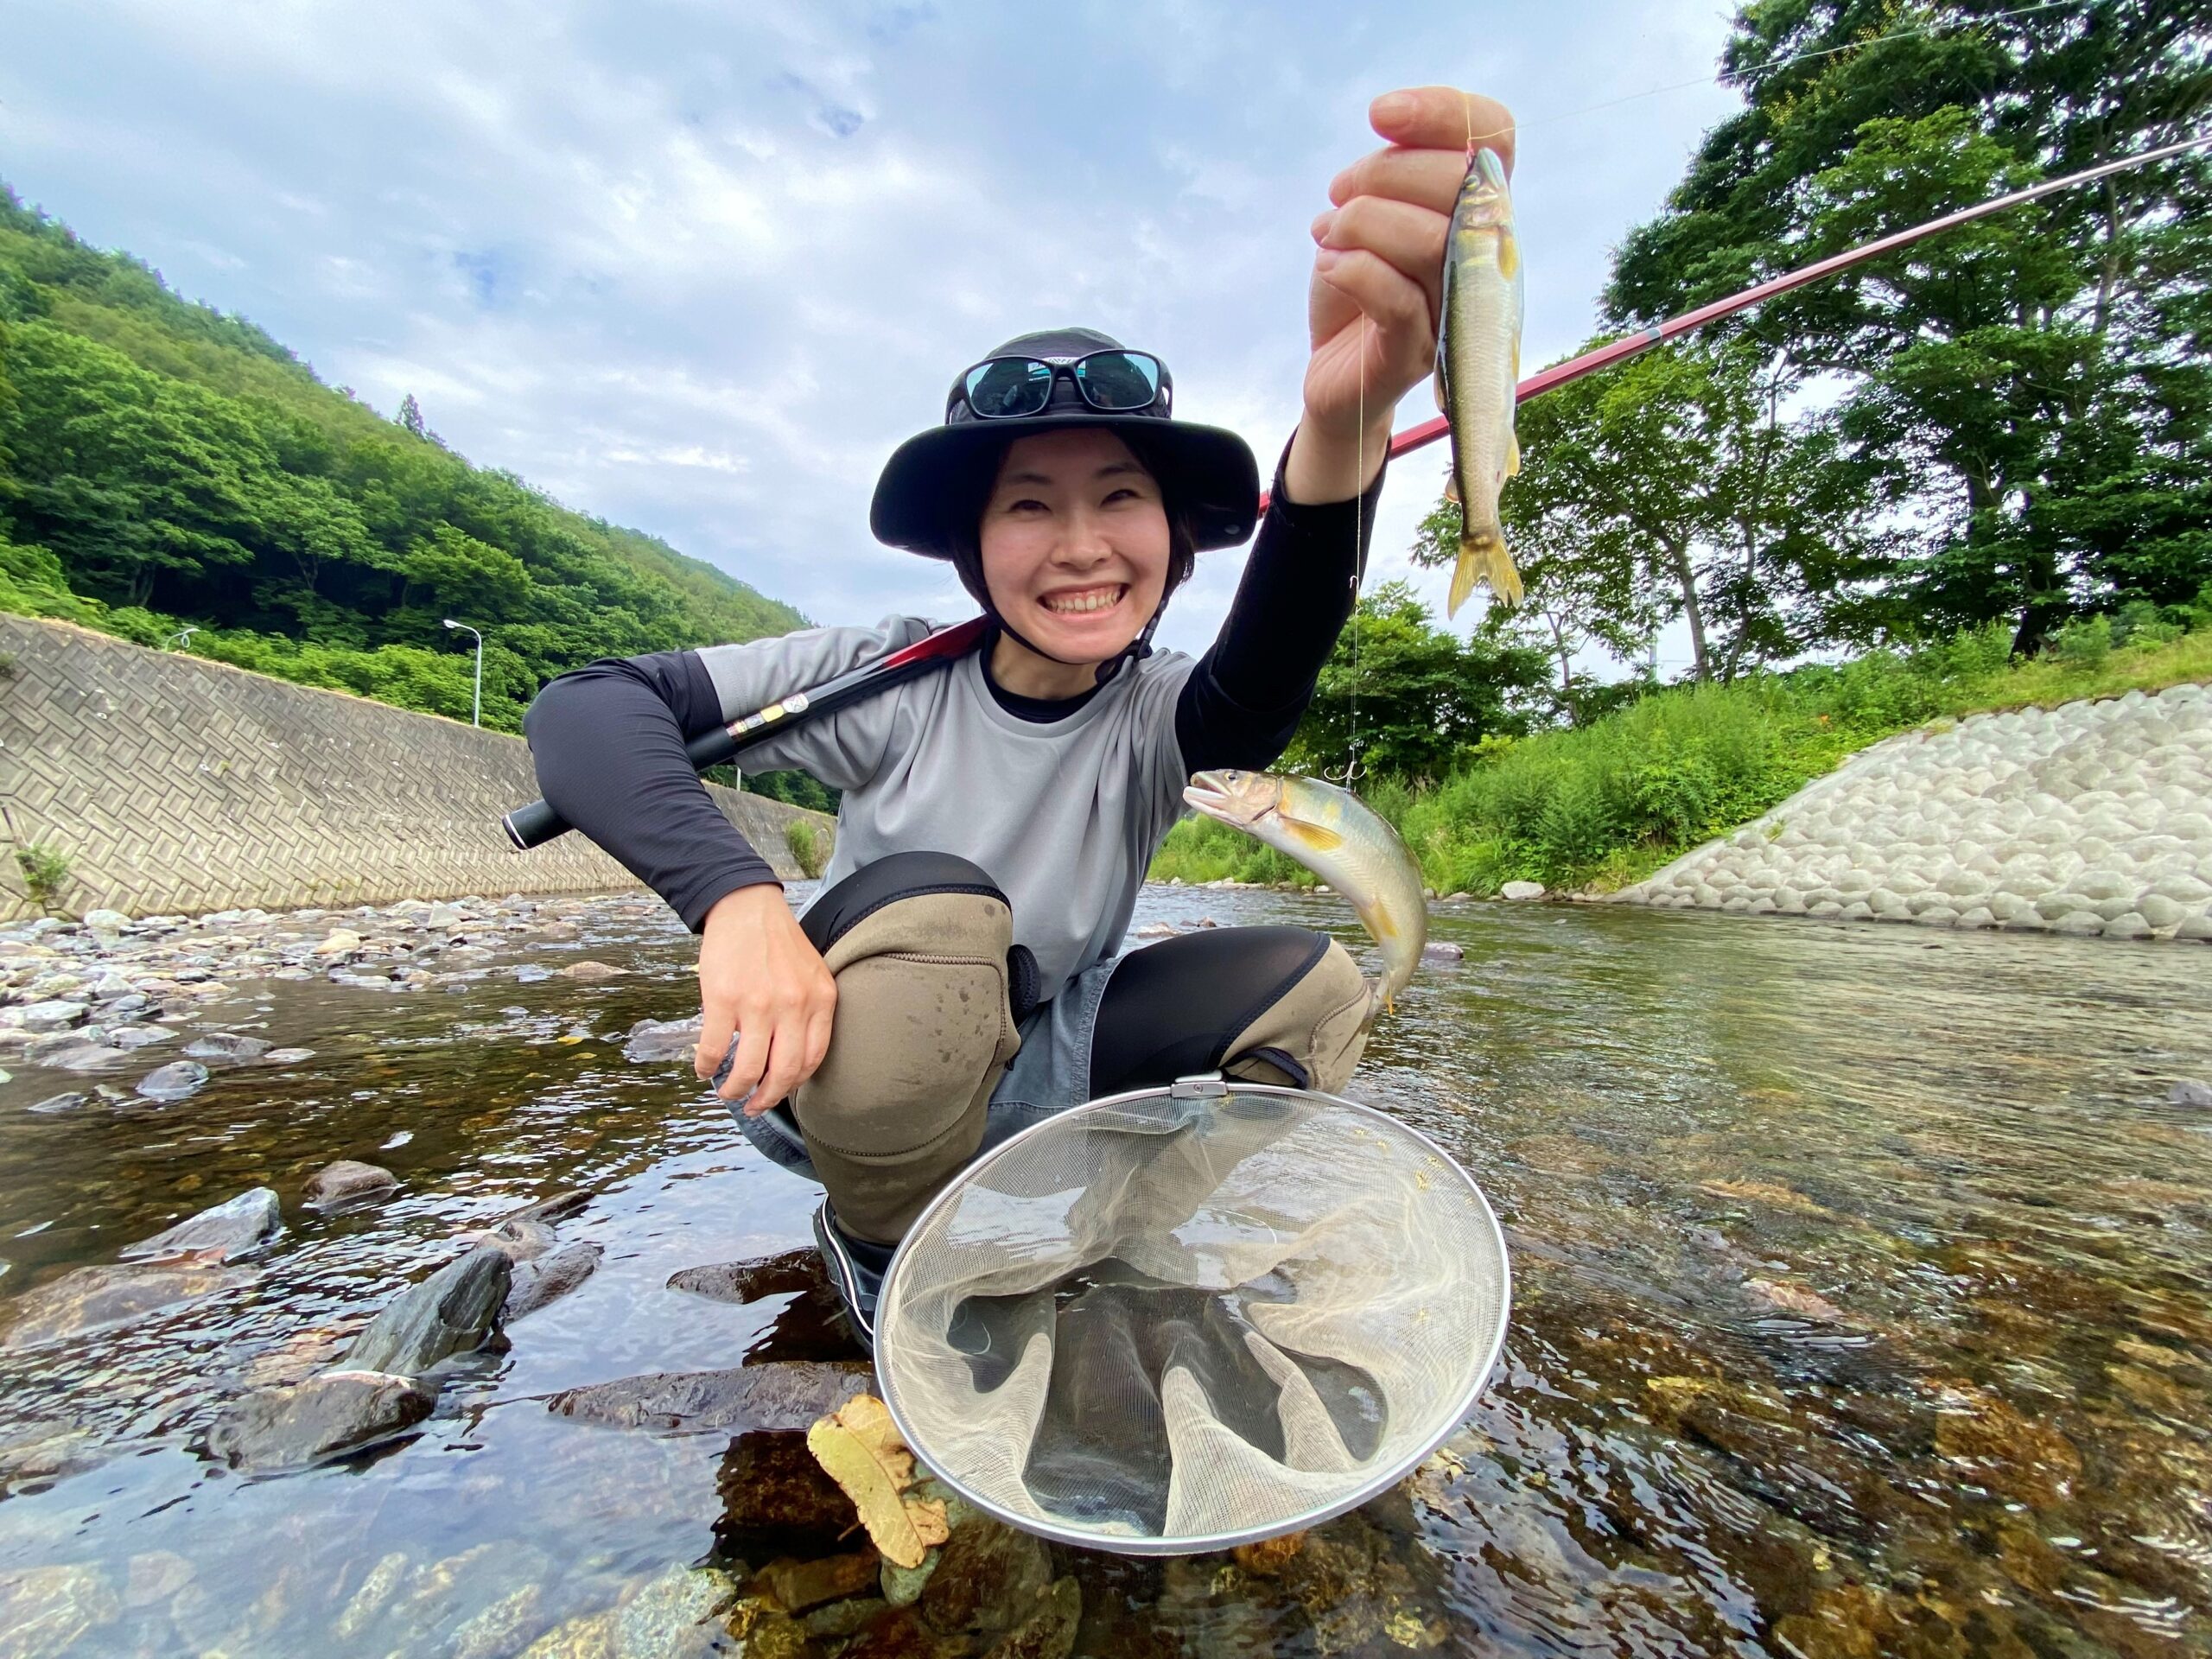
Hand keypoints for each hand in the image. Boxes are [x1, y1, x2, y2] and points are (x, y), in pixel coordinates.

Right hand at [693, 884, 836, 1117]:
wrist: (745, 906)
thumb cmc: (777, 942)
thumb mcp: (811, 974)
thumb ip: (810, 1011)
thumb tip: (794, 1057)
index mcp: (820, 1000)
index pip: (814, 1059)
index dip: (795, 1084)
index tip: (781, 1092)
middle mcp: (793, 1005)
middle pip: (785, 1072)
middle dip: (767, 1098)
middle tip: (754, 1106)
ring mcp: (758, 1004)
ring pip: (749, 1068)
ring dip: (736, 1089)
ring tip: (727, 1093)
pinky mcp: (723, 999)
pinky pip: (714, 1048)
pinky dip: (707, 1067)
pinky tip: (704, 1070)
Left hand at [1285, 87, 1515, 502]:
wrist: (1338, 380)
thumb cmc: (1359, 290)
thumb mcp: (1370, 217)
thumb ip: (1390, 175)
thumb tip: (1390, 132)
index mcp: (1479, 212)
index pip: (1495, 137)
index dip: (1445, 111)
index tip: (1382, 114)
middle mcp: (1483, 256)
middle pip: (1461, 183)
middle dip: (1385, 173)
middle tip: (1340, 194)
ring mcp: (1456, 308)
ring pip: (1427, 240)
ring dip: (1361, 223)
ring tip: (1328, 233)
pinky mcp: (1419, 353)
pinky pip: (1395, 298)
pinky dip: (1351, 270)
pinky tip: (1328, 265)